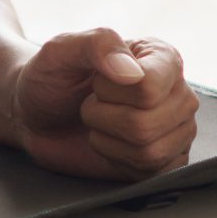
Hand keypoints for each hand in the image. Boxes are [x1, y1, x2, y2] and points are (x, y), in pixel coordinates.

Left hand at [8, 30, 197, 181]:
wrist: (38, 117)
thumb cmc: (52, 78)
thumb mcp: (61, 50)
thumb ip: (97, 44)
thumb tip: (132, 73)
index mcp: (161, 57)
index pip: (149, 86)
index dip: (109, 90)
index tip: (95, 81)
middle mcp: (178, 92)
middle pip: (146, 123)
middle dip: (102, 117)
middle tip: (92, 103)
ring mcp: (178, 128)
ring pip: (149, 151)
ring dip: (106, 140)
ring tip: (98, 122)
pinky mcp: (169, 160)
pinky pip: (150, 173)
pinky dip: (118, 161)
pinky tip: (110, 143)